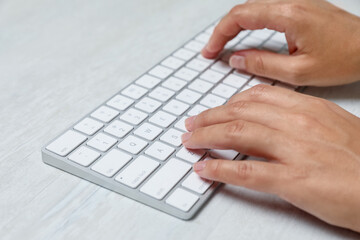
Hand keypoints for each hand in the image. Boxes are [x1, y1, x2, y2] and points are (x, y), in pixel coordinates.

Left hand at [181, 85, 359, 231]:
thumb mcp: (331, 125)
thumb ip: (299, 118)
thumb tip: (270, 120)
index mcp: (308, 108)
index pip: (257, 96)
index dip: (228, 103)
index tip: (214, 110)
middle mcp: (298, 124)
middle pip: (240, 113)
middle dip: (209, 118)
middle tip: (192, 125)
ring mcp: (294, 151)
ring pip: (238, 134)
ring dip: (207, 137)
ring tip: (189, 142)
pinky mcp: (293, 180)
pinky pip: (246, 171)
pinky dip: (220, 168)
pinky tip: (204, 168)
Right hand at [202, 0, 359, 85]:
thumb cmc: (346, 58)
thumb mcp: (299, 71)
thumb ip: (263, 64)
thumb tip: (237, 59)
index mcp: (289, 15)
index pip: (240, 17)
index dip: (219, 34)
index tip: (210, 51)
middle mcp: (291, 2)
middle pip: (243, 9)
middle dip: (223, 30)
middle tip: (213, 50)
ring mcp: (297, 2)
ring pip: (254, 7)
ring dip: (235, 25)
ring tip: (224, 45)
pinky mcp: (301, 7)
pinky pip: (267, 10)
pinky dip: (250, 23)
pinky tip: (247, 36)